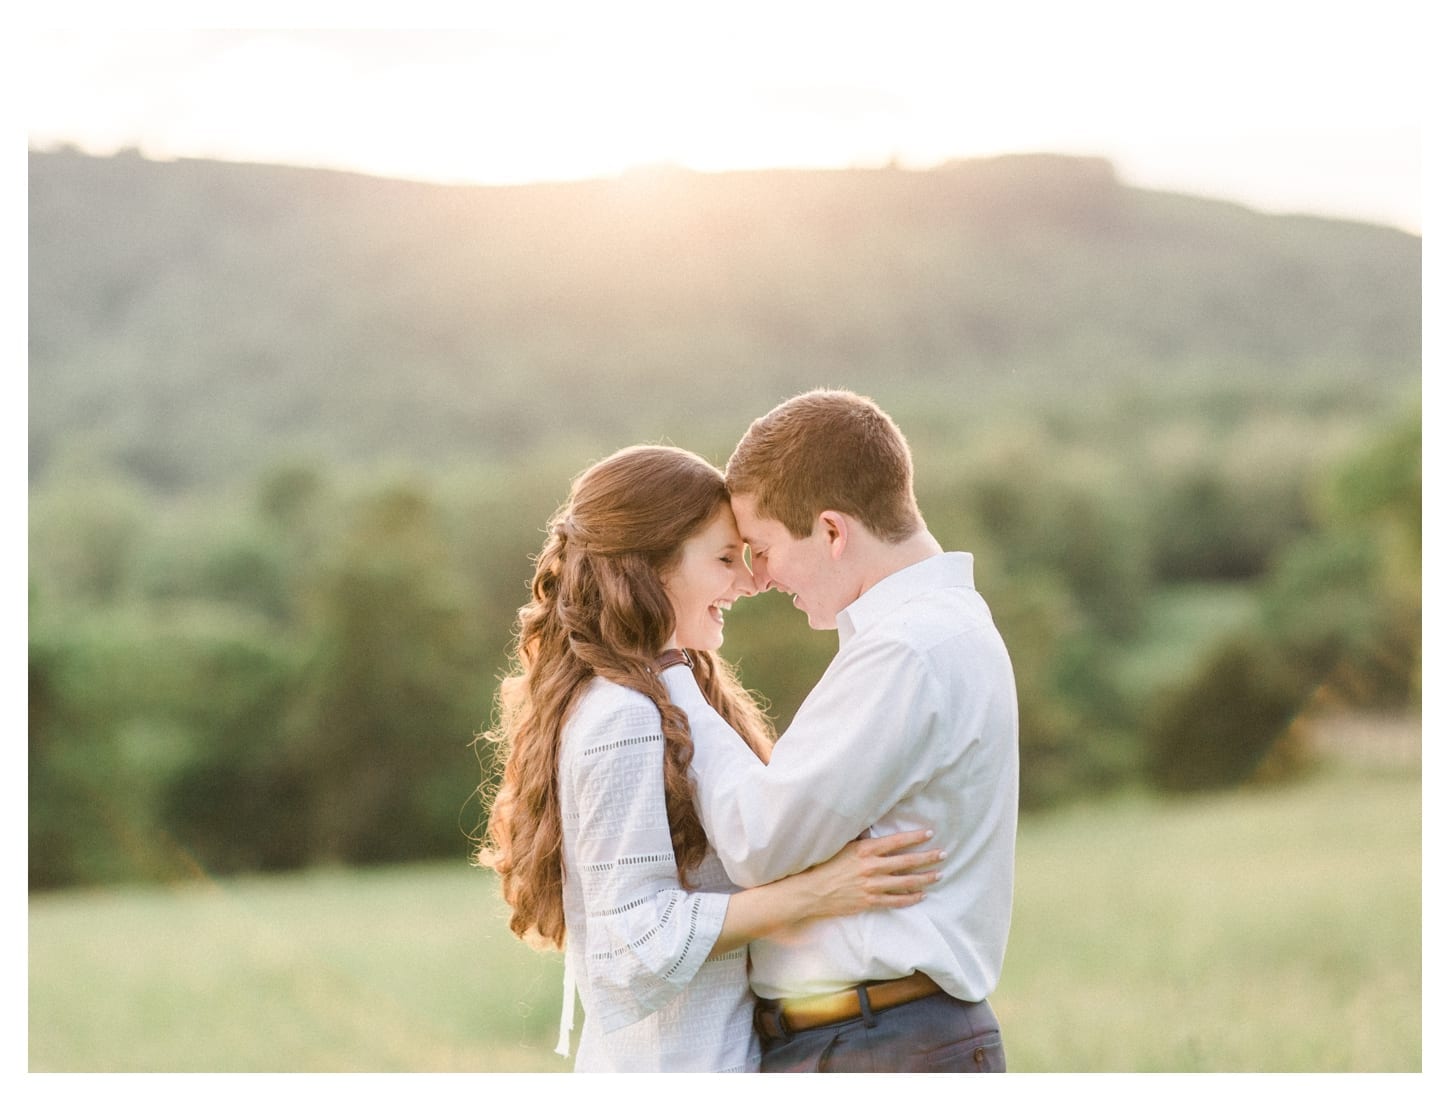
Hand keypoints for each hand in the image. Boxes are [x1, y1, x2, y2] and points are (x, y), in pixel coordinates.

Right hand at [797, 828, 944, 920]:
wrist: (811, 892)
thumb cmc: (824, 866)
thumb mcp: (842, 846)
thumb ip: (861, 840)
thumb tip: (874, 830)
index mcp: (865, 850)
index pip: (896, 842)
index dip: (914, 837)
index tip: (929, 834)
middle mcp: (871, 867)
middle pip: (906, 862)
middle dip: (927, 858)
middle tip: (942, 854)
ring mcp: (872, 886)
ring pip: (905, 882)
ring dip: (924, 878)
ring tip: (938, 875)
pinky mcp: (870, 902)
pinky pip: (896, 901)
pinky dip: (910, 898)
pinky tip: (921, 895)